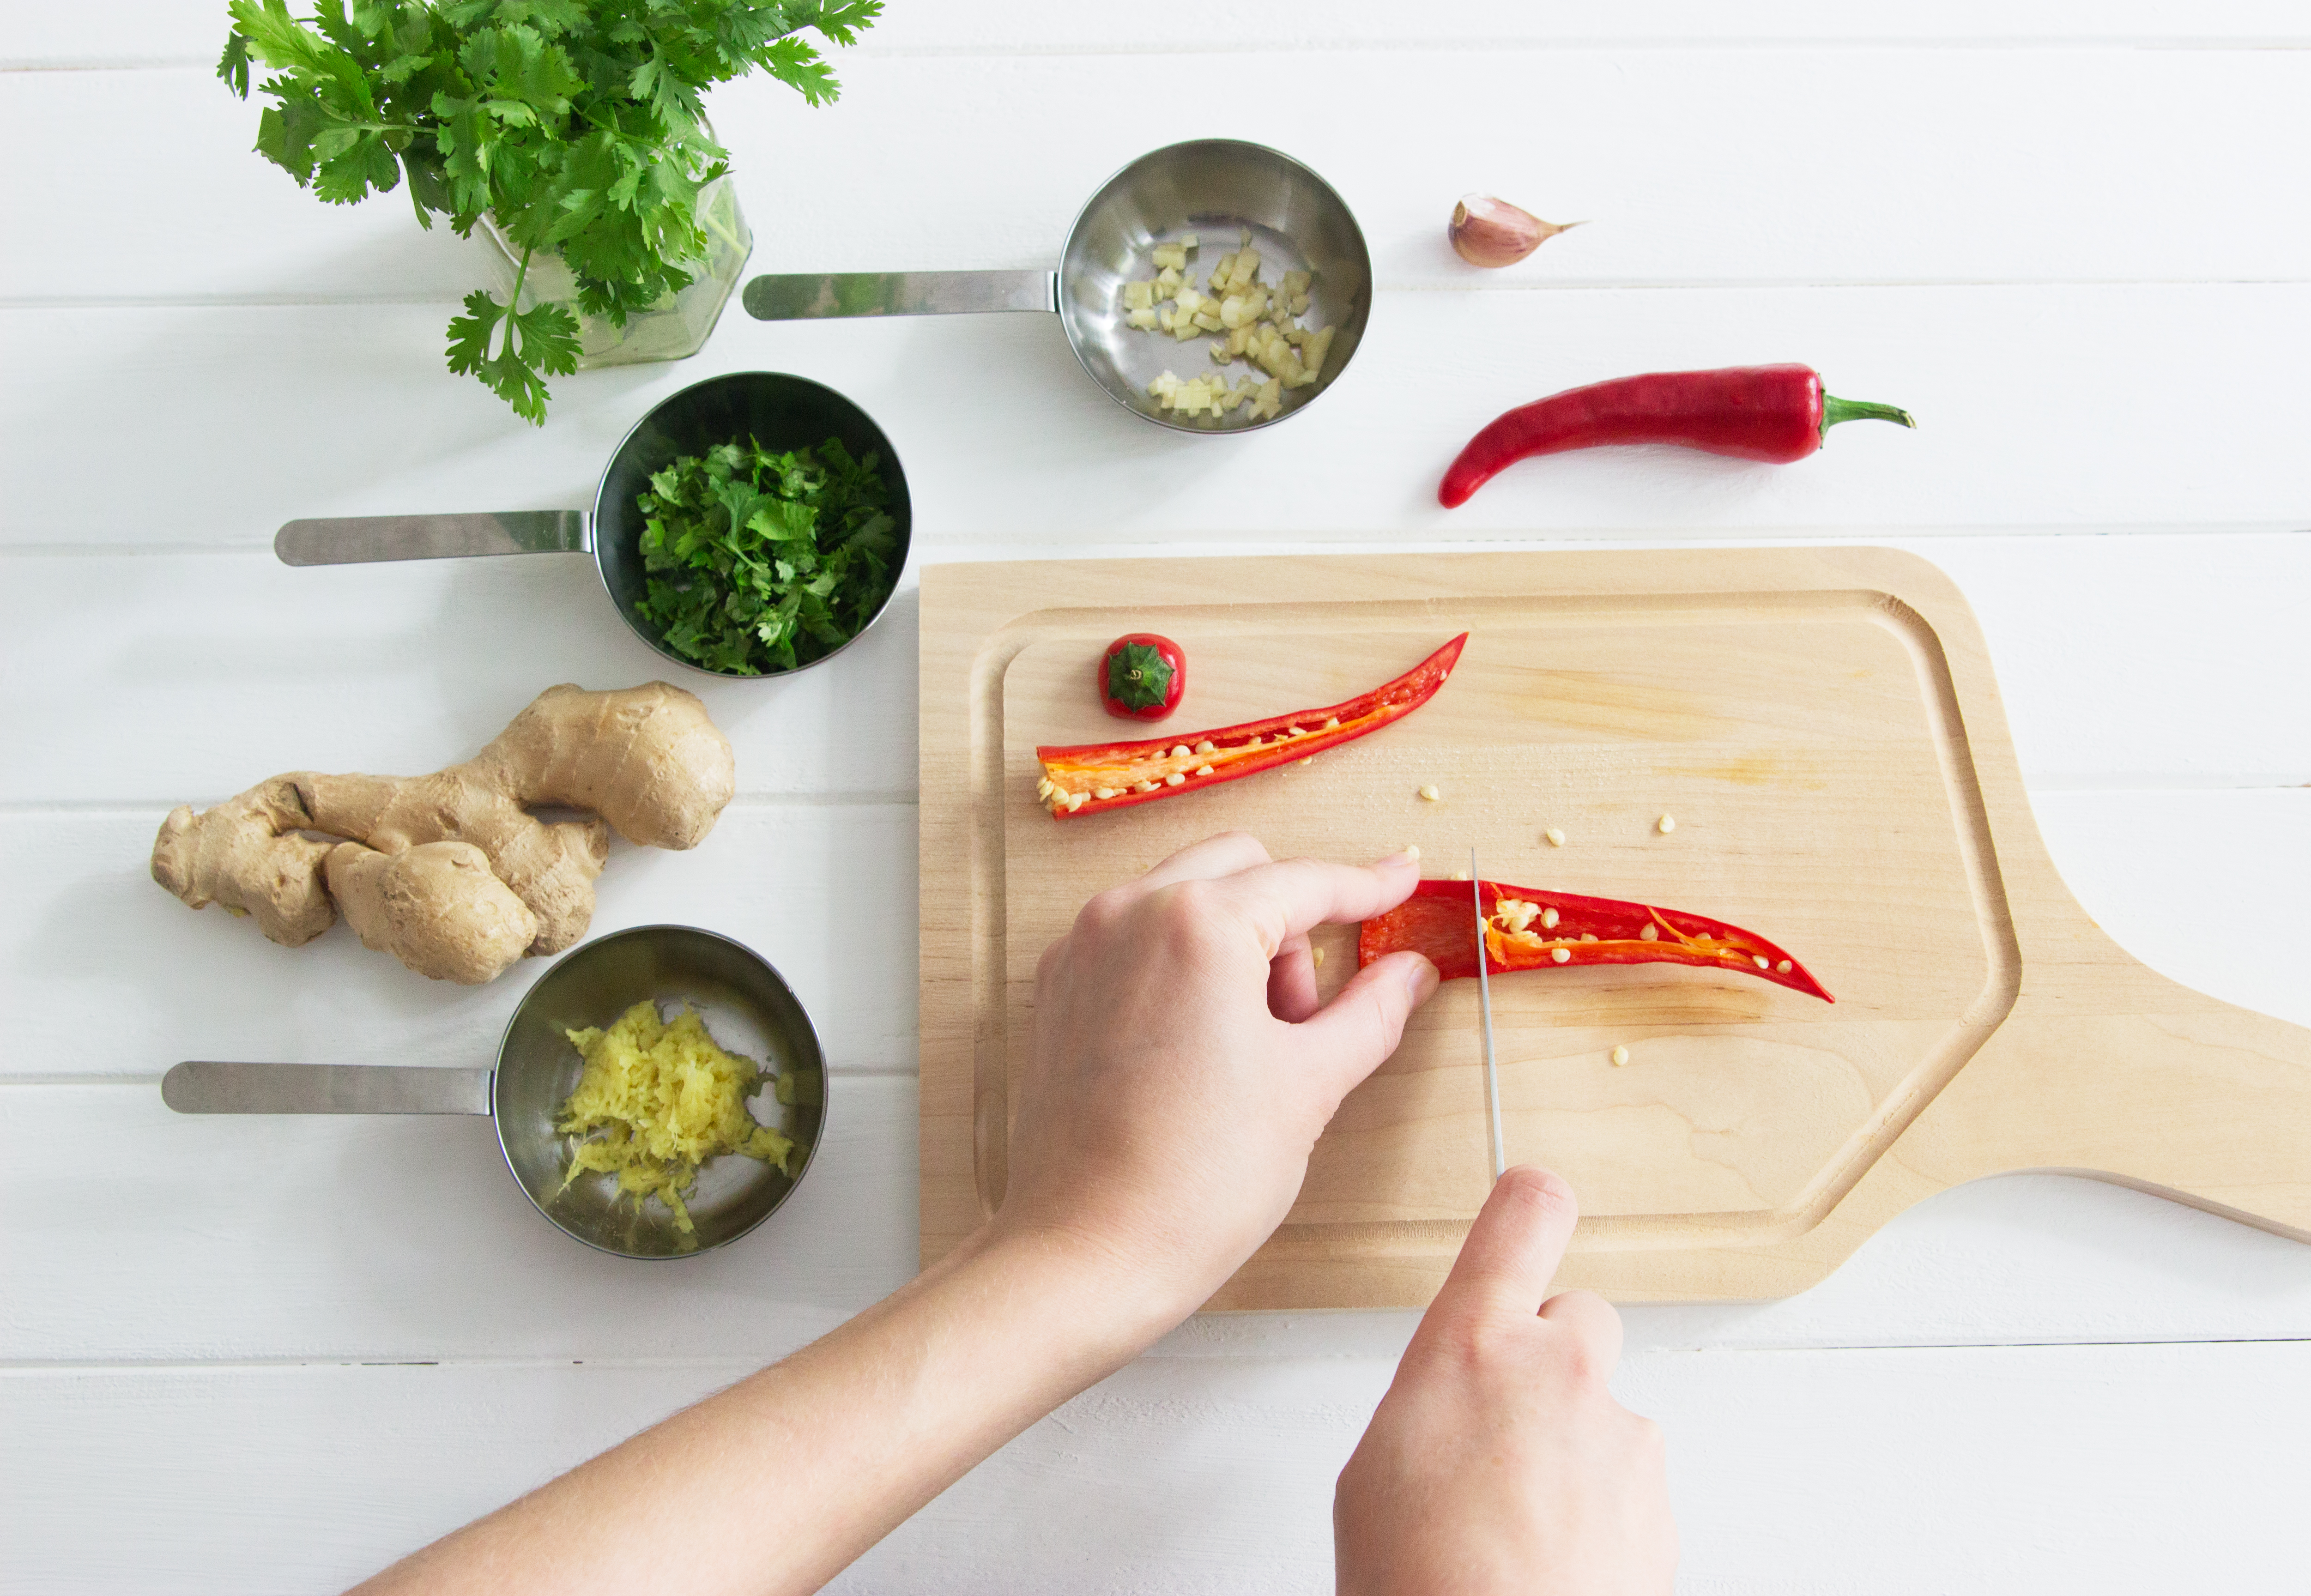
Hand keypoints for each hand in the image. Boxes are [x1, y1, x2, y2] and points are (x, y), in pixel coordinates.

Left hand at [995, 831, 1439, 1321]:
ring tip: (1253, 1048)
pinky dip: (1181, 966)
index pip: (1305, 882)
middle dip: (1292, 923)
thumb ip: (1370, 1012)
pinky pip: (1136, 941)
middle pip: (1240, 870)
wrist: (1086, 1254)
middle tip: (1308, 1016)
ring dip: (1236, 944)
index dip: (1367, 885)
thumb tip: (1408, 973)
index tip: (1401, 879)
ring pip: (1184, 899)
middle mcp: (1127, 915)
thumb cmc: (1192, 1182)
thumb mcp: (1309, 1087)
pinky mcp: (1057, 990)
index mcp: (1196, 923)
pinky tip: (1202, 1048)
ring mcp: (1081, 949)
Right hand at [1334, 1168, 1676, 1595]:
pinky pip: (1627, 1480)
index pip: (1523, 1218)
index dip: (1530, 1204)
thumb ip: (1435, 1398)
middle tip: (1503, 1426)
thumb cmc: (1419, 1582)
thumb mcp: (1379, 1465)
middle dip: (1548, 1358)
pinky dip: (1598, 1509)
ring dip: (1571, 1447)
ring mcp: (1619, 1436)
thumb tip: (1458, 1401)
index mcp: (1473, 1346)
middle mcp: (1559, 1372)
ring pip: (1602, 1409)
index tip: (1532, 1199)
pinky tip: (1549, 1556)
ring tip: (1515, 1521)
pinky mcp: (1658, 1499)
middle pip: (1577, 1315)